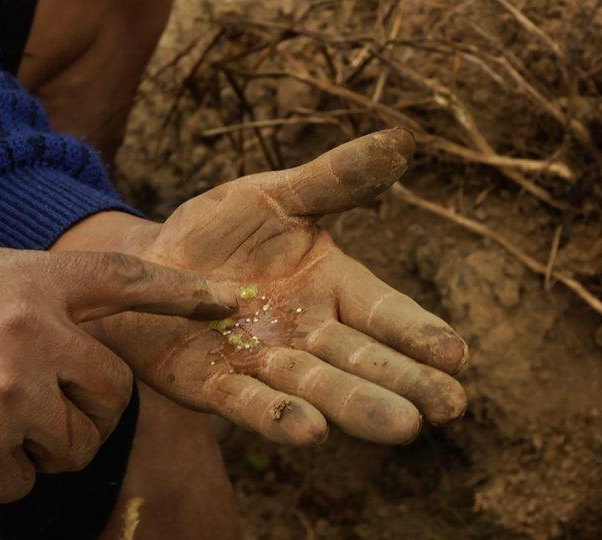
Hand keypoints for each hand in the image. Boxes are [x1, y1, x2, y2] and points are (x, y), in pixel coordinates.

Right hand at [0, 249, 236, 510]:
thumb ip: (28, 290)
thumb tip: (84, 313)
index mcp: (25, 283)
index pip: (122, 282)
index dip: (181, 293)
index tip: (226, 304)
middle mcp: (27, 333)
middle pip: (113, 393)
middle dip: (91, 412)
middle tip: (41, 411)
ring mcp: (7, 393)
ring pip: (76, 446)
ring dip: (42, 449)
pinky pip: (25, 482)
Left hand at [58, 129, 467, 445]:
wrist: (145, 262)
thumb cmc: (216, 230)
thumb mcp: (272, 195)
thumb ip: (333, 180)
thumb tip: (404, 140)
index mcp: (331, 287)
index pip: (384, 312)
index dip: (418, 332)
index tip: (457, 353)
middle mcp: (307, 333)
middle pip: (362, 360)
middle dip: (404, 382)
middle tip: (450, 406)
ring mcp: (263, 364)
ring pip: (316, 388)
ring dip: (357, 407)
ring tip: (401, 426)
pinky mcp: (214, 387)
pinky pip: (248, 405)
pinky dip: (278, 418)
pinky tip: (312, 432)